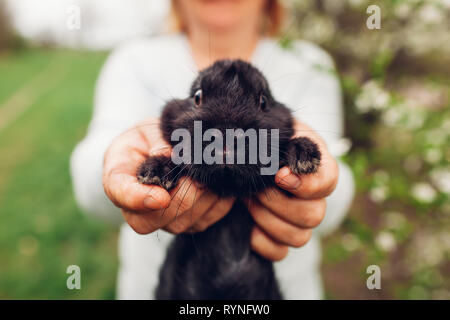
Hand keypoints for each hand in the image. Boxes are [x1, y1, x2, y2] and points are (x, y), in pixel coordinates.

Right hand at [102, 118, 234, 234]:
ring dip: (202, 198)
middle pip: (158, 217)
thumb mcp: (150, 130)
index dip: (140, 200)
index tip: (161, 197)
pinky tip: (219, 183)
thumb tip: (176, 157)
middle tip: (197, 173)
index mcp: (118, 180)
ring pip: (184, 222)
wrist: (163, 149)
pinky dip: (217, 203)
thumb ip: (160, 144)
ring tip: (210, 173)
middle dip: (183, 196)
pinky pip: (206, 220)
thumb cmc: (151, 138)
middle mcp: (137, 209)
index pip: (122, 195)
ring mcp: (163, 221)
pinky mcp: (189, 223)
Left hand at [247, 120, 338, 260]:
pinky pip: (279, 253)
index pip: (328, 182)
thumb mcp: (274, 129)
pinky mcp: (279, 239)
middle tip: (254, 190)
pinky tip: (248, 224)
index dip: (306, 184)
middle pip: (314, 216)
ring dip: (267, 220)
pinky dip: (261, 242)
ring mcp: (299, 223)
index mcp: (318, 168)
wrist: (245, 153)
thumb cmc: (263, 138)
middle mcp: (314, 199)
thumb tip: (282, 165)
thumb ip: (282, 139)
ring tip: (248, 201)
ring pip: (299, 238)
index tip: (278, 175)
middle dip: (278, 203)